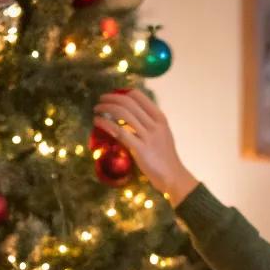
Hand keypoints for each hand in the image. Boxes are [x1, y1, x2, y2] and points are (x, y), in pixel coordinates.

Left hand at [94, 90, 198, 205]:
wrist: (172, 176)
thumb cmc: (165, 157)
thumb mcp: (161, 134)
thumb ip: (149, 123)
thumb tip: (129, 115)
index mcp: (160, 118)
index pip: (138, 96)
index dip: (122, 93)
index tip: (112, 95)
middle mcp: (154, 124)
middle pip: (128, 103)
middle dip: (111, 98)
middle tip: (100, 100)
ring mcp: (148, 136)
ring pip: (123, 114)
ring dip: (106, 108)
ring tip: (96, 110)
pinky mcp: (139, 149)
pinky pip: (120, 131)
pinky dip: (106, 123)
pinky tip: (98, 122)